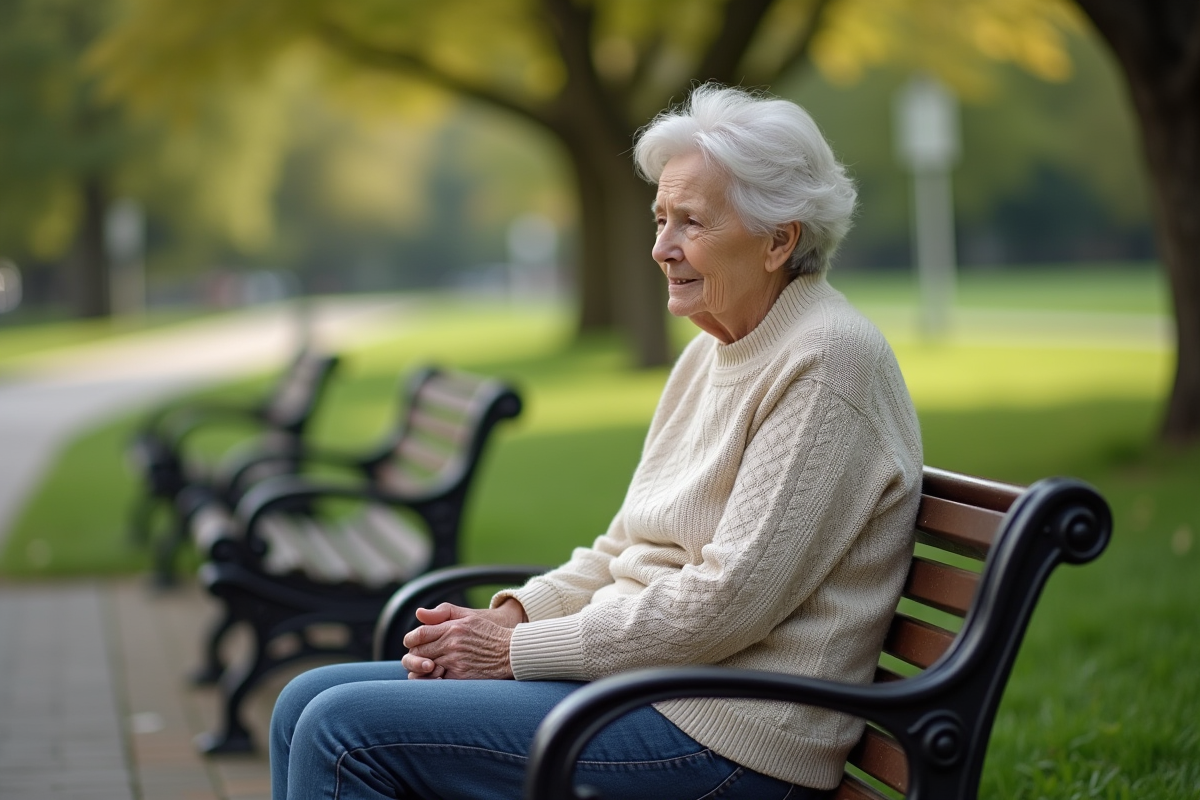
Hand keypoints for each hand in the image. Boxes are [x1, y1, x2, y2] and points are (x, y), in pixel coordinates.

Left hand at [401, 599, 526, 679]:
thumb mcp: (468, 616)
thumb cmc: (489, 633)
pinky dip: (432, 680)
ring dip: (421, 669)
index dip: (411, 640)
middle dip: (415, 656)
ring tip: (427, 668)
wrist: (511, 651)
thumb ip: (443, 612)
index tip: (412, 644)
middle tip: (420, 658)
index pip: (419, 634)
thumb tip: (418, 613)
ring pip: (425, 668)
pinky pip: (437, 681)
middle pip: (418, 653)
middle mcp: (452, 644)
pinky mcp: (461, 676)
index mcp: (452, 627)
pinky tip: (436, 677)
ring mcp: (456, 661)